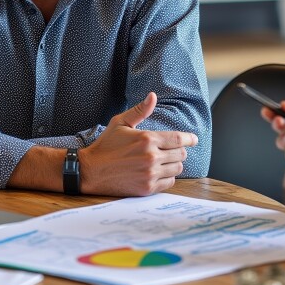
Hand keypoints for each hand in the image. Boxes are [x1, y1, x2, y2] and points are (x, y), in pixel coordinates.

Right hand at [80, 92, 198, 196]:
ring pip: (177, 168)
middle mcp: (151, 157)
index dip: (190, 139)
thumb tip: (153, 96)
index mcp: (147, 139)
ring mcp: (150, 174)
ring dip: (174, 164)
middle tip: (171, 150)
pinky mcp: (147, 188)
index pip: (179, 139)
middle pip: (181, 154)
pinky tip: (158, 172)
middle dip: (179, 150)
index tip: (194, 139)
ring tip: (163, 161)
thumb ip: (140, 111)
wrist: (90, 170)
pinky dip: (167, 177)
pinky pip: (169, 183)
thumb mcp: (120, 123)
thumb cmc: (106, 145)